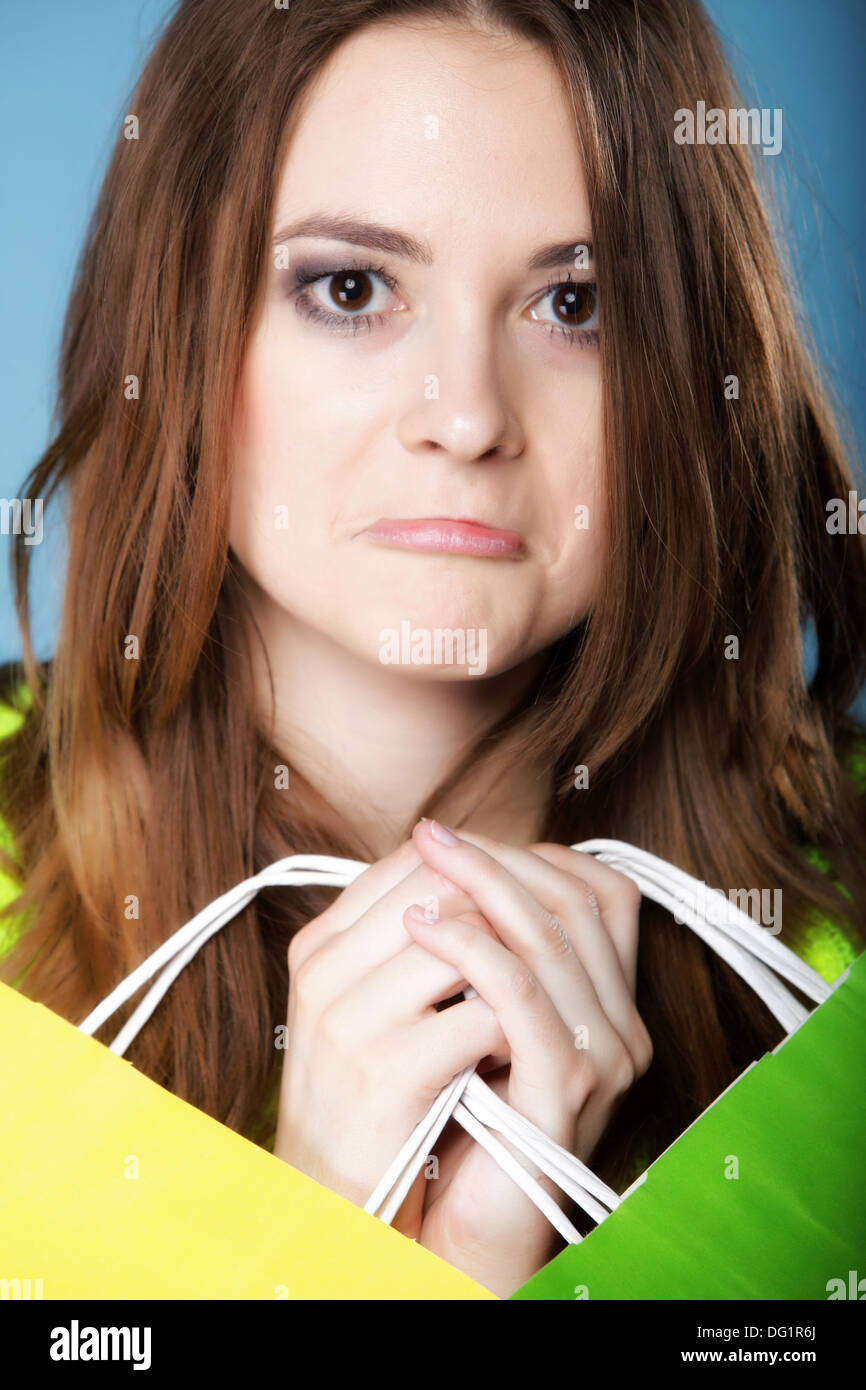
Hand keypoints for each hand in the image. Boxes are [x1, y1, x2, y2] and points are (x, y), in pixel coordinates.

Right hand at [272, 835, 507, 1235]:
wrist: (334, 1208)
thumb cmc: (366, 1101)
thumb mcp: (364, 1008)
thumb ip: (403, 946)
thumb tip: (480, 881)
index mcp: (318, 947)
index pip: (409, 862)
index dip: (480, 869)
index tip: (522, 894)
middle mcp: (325, 971)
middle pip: (441, 886)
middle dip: (507, 907)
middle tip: (546, 937)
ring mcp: (351, 1021)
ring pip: (469, 942)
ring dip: (518, 963)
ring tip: (543, 988)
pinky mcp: (387, 1074)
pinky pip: (480, 1019)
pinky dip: (515, 1027)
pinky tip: (524, 1046)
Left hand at [403, 820, 651, 1296]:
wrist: (457, 1227)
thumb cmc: (459, 1119)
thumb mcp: (478, 1019)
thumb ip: (490, 955)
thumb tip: (448, 868)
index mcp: (610, 1005)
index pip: (598, 894)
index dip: (532, 854)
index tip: (459, 837)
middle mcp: (621, 1027)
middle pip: (574, 904)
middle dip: (498, 857)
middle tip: (430, 834)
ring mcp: (601, 1059)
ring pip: (551, 938)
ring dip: (480, 886)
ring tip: (421, 864)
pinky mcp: (564, 1090)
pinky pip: (521, 996)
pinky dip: (470, 948)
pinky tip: (420, 927)